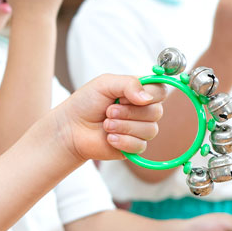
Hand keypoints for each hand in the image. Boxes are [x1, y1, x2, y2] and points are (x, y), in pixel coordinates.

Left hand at [47, 74, 165, 160]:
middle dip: (130, 112)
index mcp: (138, 92)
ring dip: (124, 126)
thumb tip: (148, 97)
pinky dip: (122, 140)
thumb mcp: (105, 84)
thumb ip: (129, 84)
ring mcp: (139, 130)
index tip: (128, 96)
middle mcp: (142, 111)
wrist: (71, 128)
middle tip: (109, 111)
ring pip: (150, 130)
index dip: (149, 94)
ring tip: (106, 124)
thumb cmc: (86, 103)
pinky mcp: (133, 147)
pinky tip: (108, 137)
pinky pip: (140, 146)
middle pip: (157, 112)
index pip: (161, 91)